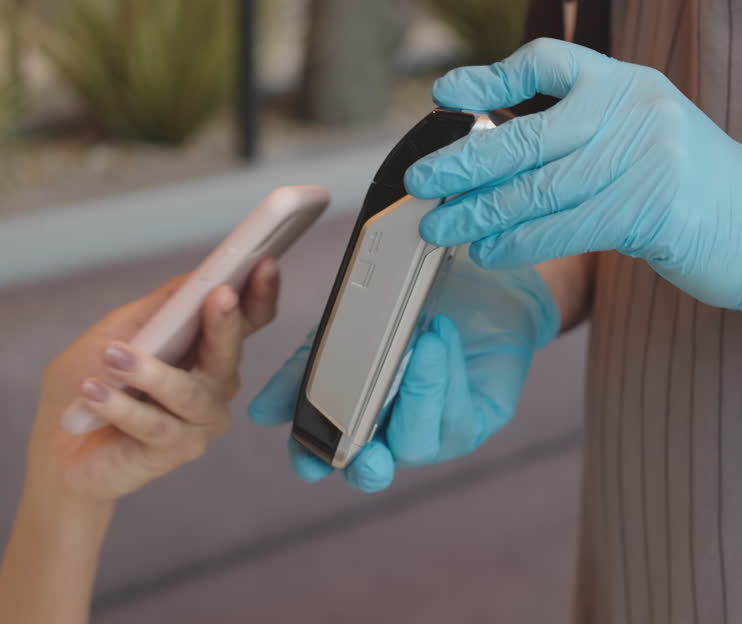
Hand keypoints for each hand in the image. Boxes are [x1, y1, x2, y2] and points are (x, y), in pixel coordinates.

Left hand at [28, 260, 279, 504]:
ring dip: (151, 372)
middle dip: (226, 323)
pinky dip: (121, 406)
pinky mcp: (176, 451)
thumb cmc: (89, 384)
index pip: (247, 319)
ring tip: (114, 357)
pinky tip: (95, 391)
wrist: (57, 449)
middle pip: (229, 353)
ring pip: (189, 393)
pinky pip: (155, 425)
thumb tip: (199, 276)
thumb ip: (161, 307)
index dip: (260, 293)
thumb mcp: (120, 330)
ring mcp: (199, 420)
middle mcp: (213, 385)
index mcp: (206, 349)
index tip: (265, 264)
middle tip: (219, 295)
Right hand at [247, 253, 557, 491]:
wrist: (472, 271)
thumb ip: (306, 370)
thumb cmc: (409, 304)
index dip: (314, 460)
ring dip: (417, 396)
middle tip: (370, 450)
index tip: (311, 460)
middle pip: (372, 470)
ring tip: (420, 344)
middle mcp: (392, 431)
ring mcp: (436, 429)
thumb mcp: (346, 330)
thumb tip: (261, 413)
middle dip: (367, 466)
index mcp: (356, 414)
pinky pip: (458, 418)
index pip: (326, 452)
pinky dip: (446, 378)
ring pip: (418, 443)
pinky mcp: (480, 418)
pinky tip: (441, 340)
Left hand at [406, 38, 741, 319]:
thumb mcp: (645, 137)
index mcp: (630, 84)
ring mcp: (649, 155)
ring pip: (540, 187)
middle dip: (466, 161)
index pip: (550, 61)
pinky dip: (519, 241)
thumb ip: (584, 131)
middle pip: (530, 133)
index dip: (492, 77)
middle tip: (421, 180)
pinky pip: (566, 225)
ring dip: (480, 212)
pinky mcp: (653, 206)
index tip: (446, 94)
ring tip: (441, 228)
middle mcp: (638, 108)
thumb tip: (495, 149)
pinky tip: (489, 250)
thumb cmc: (695, 194)